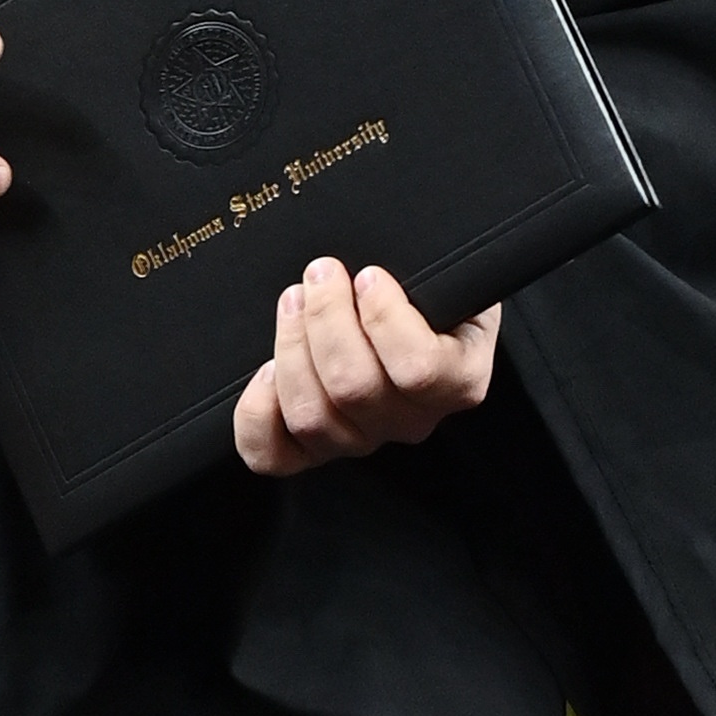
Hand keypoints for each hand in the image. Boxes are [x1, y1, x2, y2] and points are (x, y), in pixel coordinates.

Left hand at [232, 255, 499, 474]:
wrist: (407, 311)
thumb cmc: (425, 288)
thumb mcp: (445, 273)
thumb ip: (429, 268)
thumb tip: (379, 260)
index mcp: (458, 379)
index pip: (420, 369)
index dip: (385, 318)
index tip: (370, 275)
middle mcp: (412, 421)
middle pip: (355, 388)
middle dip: (326, 319)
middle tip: (320, 273)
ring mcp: (360, 440)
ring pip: (313, 417)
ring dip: (290, 349)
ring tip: (292, 302)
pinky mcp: (311, 451)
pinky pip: (273, 455)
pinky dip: (257, 415)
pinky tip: (263, 372)